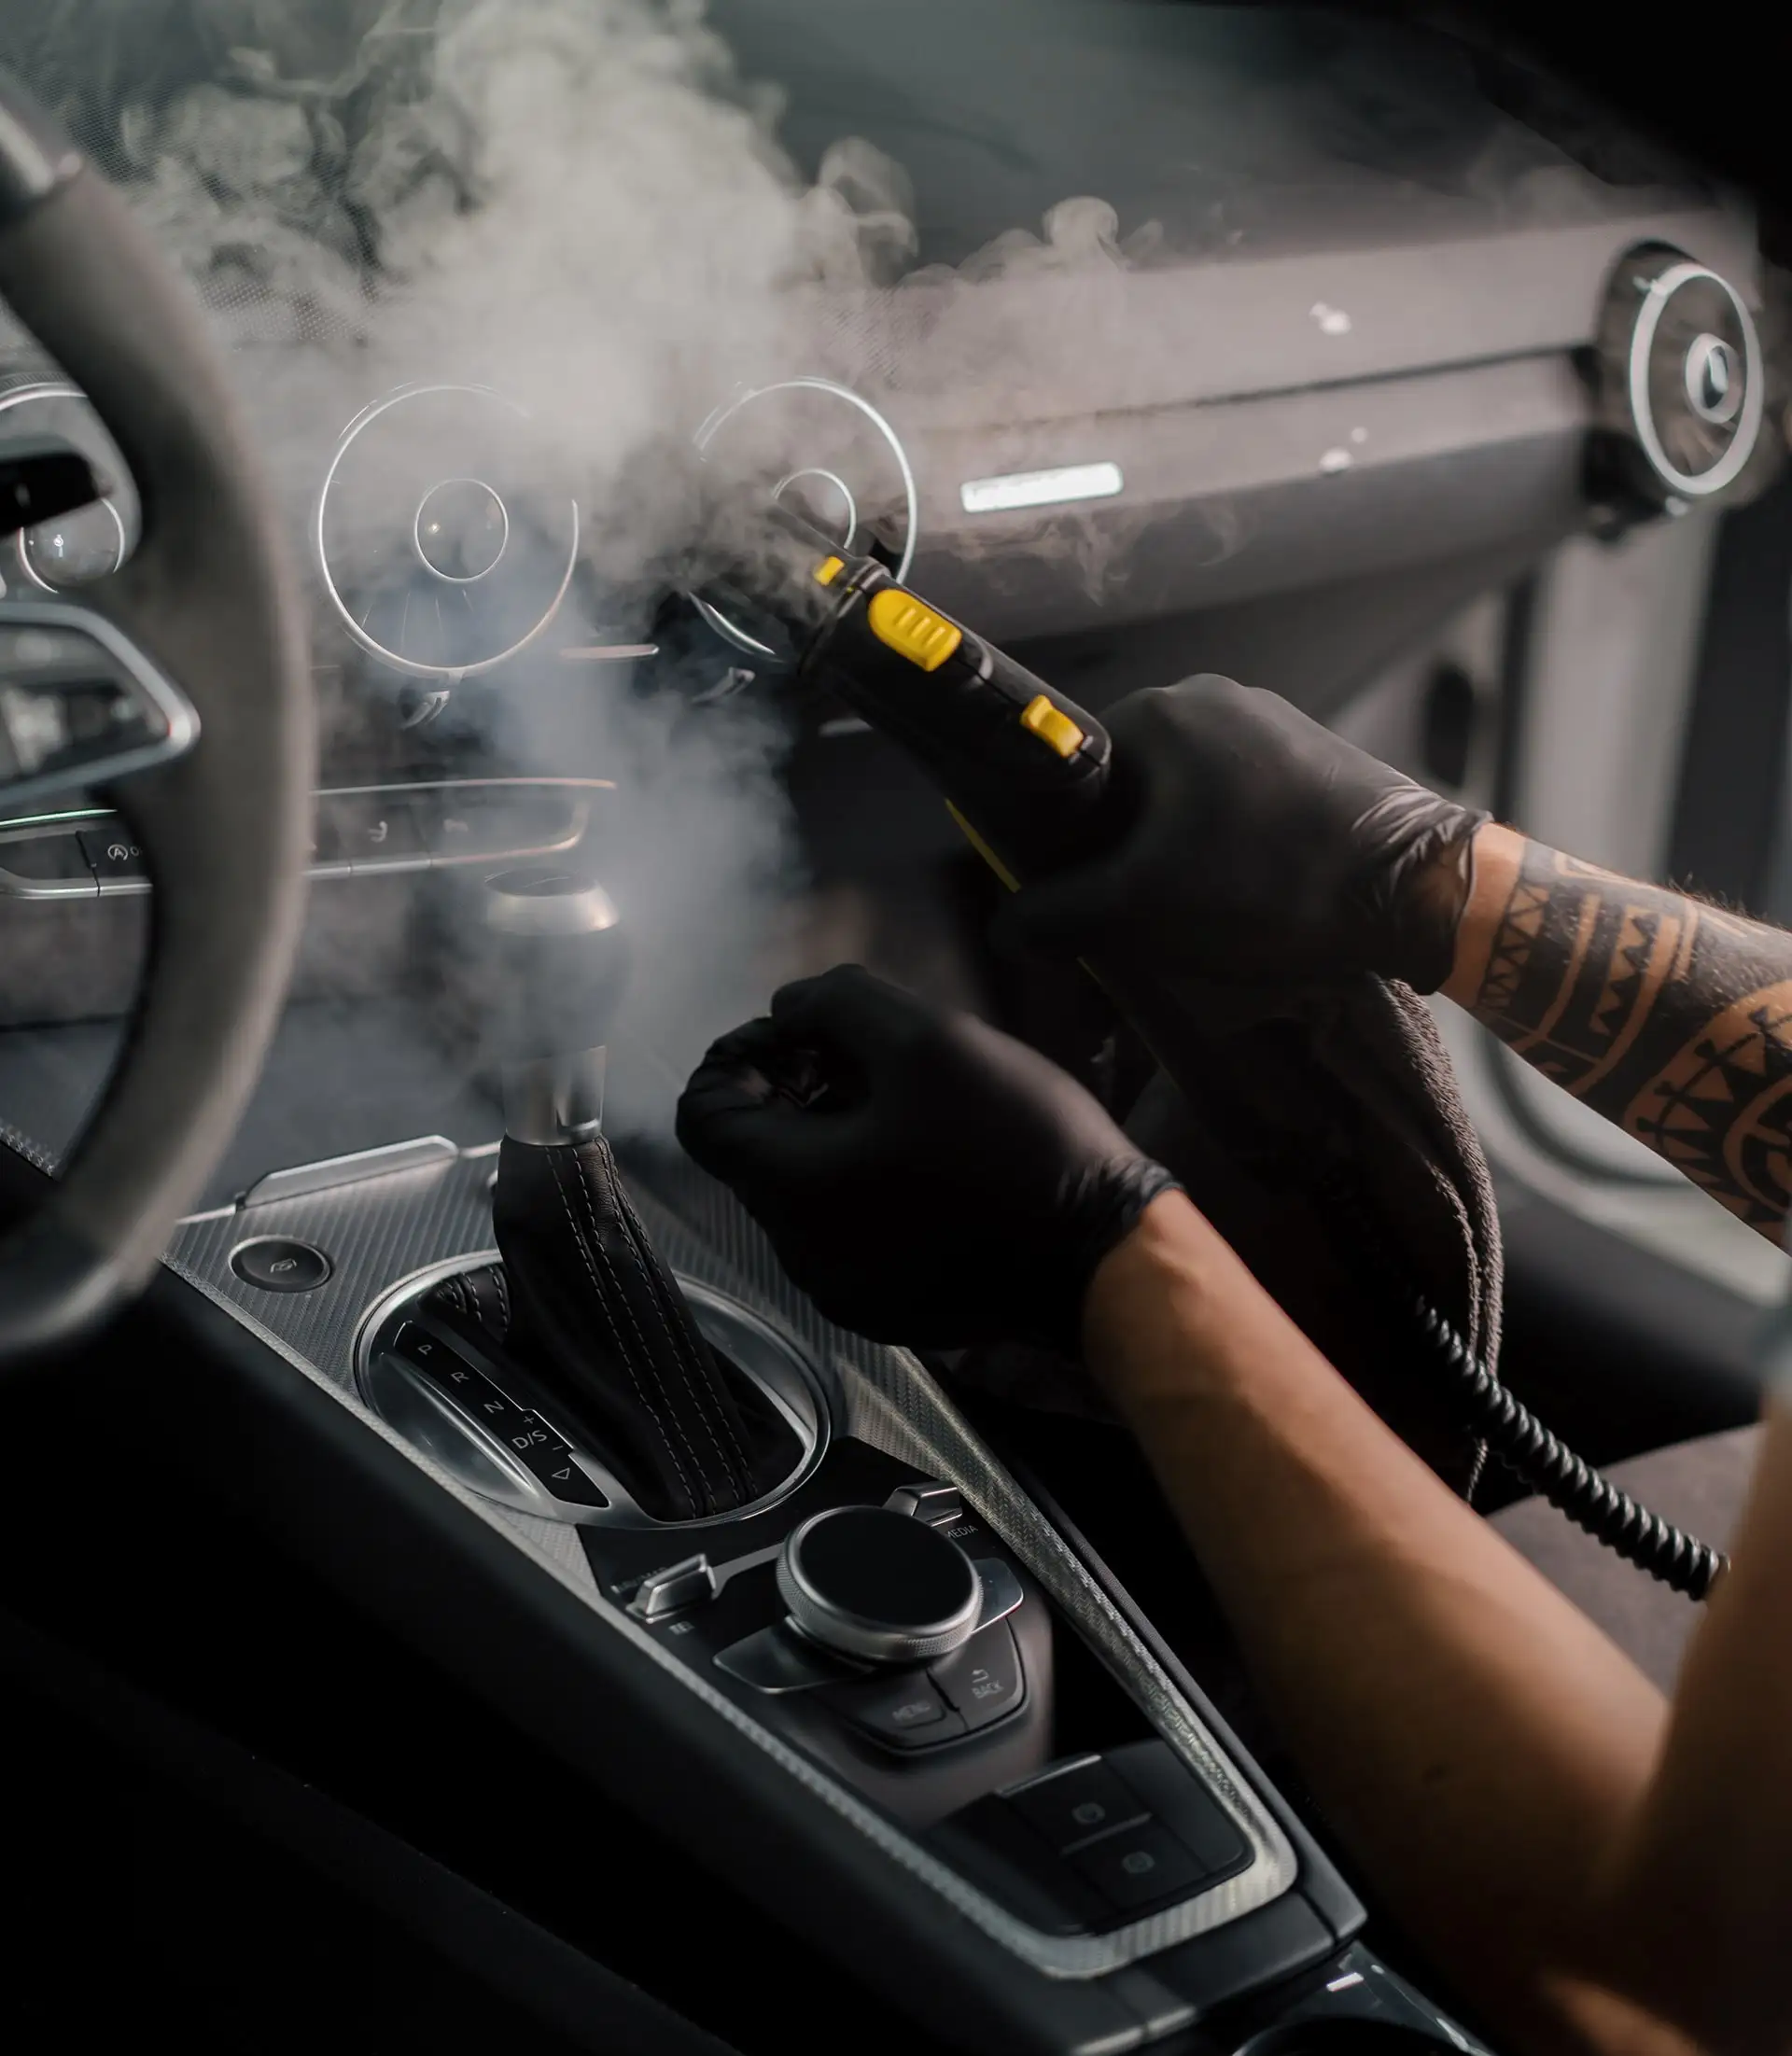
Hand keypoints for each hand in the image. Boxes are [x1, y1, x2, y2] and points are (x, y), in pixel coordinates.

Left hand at [675, 965, 1178, 1350]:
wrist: (1108, 1263)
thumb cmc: (1017, 1148)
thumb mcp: (928, 1040)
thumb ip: (838, 1005)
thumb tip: (790, 1010)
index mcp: (792, 1192)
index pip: (703, 1114)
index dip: (743, 1054)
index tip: (810, 1033)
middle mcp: (801, 1255)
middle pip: (757, 1152)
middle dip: (800, 1089)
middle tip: (879, 1058)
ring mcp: (848, 1291)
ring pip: (808, 1191)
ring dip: (841, 1135)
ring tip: (920, 1105)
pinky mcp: (894, 1307)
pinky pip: (852, 1230)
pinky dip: (873, 1185)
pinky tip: (940, 1159)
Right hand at [998, 674, 1487, 992]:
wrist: (1419, 891)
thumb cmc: (1269, 885)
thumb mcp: (1141, 910)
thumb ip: (1057, 914)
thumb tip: (1005, 926)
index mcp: (1161, 711)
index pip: (1071, 772)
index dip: (1063, 843)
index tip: (1074, 898)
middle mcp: (1215, 698)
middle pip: (1132, 784)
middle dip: (1125, 852)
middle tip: (1134, 919)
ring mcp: (1276, 722)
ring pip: (1191, 797)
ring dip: (1181, 855)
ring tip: (1198, 916)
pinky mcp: (1321, 758)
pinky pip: (1246, 801)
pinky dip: (1234, 847)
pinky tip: (1251, 898)